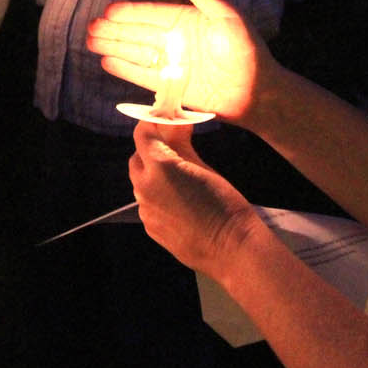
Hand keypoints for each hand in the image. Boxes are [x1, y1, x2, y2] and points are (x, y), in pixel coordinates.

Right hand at [86, 0, 265, 123]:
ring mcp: (171, 64)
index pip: (151, 15)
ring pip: (136, 52)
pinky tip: (106, 62)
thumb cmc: (247, 52)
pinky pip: (142, 75)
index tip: (107, 11)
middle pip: (138, 33)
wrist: (257, 92)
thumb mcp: (229, 19)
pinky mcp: (170, 86)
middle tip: (90, 27)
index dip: (128, 13)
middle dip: (113, 30)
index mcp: (186, 20)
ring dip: (113, 47)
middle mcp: (175, 40)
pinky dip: (124, 69)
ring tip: (90, 41)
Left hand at [129, 120, 259, 276]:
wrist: (231, 248)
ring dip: (154, 174)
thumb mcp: (203, 167)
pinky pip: (148, 204)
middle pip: (137, 159)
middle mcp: (144, 187)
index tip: (164, 119)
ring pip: (141, 183)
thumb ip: (182, 144)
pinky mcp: (150, 228)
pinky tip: (180, 202)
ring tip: (181, 178)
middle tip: (174, 148)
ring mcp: (145, 211)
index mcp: (158, 167)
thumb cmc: (223, 202)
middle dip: (151, 150)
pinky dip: (158, 196)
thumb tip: (176, 122)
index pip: (142, 133)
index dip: (152, 123)